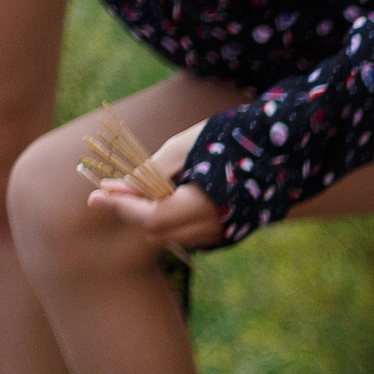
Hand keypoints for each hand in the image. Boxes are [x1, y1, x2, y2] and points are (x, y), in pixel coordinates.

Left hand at [86, 121, 223, 248]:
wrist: (279, 150)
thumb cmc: (228, 138)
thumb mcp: (183, 147)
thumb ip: (148, 172)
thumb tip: (115, 188)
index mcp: (204, 203)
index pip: (151, 216)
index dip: (121, 207)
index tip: (94, 195)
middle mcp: (213, 225)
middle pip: (156, 230)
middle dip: (132, 211)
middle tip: (114, 189)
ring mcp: (222, 232)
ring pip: (169, 234)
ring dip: (151, 216)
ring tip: (145, 190)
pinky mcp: (226, 233)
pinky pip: (187, 234)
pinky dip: (171, 220)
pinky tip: (170, 198)